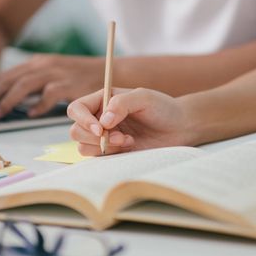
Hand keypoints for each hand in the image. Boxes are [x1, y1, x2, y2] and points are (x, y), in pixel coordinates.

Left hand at [0, 54, 103, 118]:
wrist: (113, 70)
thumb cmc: (82, 78)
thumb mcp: (55, 74)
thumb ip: (36, 84)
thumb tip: (15, 100)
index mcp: (38, 62)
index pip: (6, 74)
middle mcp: (44, 65)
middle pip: (9, 79)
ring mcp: (57, 74)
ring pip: (24, 85)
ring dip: (7, 101)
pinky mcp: (70, 85)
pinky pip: (49, 95)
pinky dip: (38, 105)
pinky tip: (30, 115)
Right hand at [67, 88, 191, 155]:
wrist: (179, 127)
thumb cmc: (163, 107)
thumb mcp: (144, 97)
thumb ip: (122, 104)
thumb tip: (103, 120)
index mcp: (102, 100)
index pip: (76, 109)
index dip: (82, 120)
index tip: (99, 129)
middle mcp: (99, 118)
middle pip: (76, 130)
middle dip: (95, 137)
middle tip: (120, 137)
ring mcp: (104, 136)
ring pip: (83, 147)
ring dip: (104, 147)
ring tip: (127, 141)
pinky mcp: (112, 152)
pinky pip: (98, 158)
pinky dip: (111, 155)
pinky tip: (130, 147)